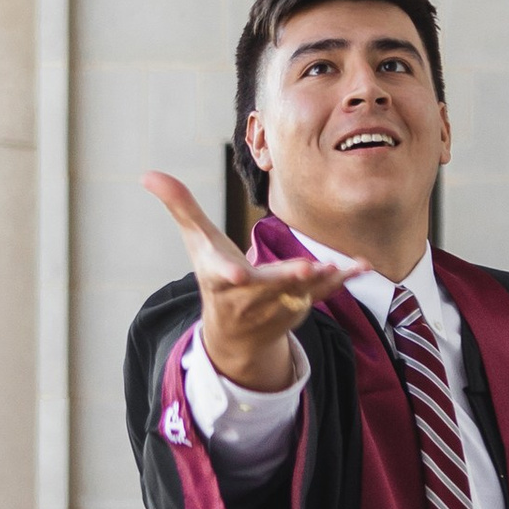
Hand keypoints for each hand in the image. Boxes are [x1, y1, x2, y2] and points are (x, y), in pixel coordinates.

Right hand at [144, 172, 346, 392]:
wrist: (234, 334)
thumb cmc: (213, 275)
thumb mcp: (197, 242)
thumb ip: (180, 207)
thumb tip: (147, 174)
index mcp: (221, 279)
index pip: (224, 277)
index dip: (230, 275)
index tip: (237, 273)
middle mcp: (249, 298)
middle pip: (269, 287)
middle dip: (286, 280)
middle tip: (306, 270)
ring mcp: (276, 306)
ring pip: (301, 292)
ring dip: (321, 281)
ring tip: (337, 267)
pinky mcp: (300, 307)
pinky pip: (324, 293)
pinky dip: (343, 280)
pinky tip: (361, 266)